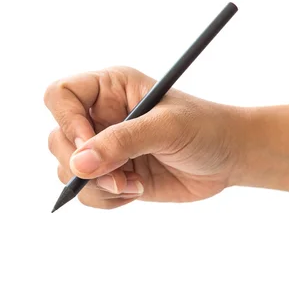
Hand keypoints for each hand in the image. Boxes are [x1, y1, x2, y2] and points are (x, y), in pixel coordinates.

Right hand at [44, 66, 245, 208]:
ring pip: (68, 171)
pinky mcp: (111, 175)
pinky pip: (86, 192)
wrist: (230, 157)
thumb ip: (122, 142)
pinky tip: (136, 191)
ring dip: (97, 186)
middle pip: (58, 138)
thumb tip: (77, 164)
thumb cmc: (205, 128)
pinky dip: (106, 199)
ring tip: (132, 184)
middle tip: (117, 176)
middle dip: (83, 165)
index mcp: (109, 89)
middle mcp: (99, 116)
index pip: (60, 96)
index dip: (66, 121)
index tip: (88, 146)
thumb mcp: (166, 128)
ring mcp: (103, 148)